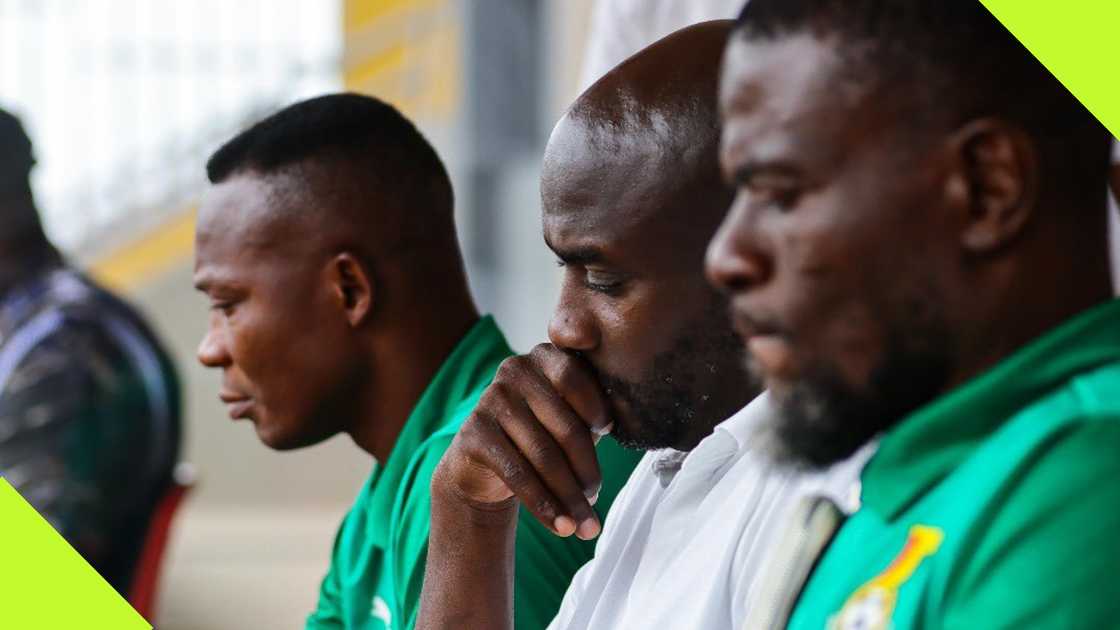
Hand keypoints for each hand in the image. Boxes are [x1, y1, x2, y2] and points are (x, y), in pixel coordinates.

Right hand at [433, 344, 612, 539]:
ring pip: (543, 455)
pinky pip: (516, 473)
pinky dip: (542, 505)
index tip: (611, 433)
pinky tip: (559, 526)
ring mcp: (490, 399)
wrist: (486, 464)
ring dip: (568, 497)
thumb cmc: (543, 434)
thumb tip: (635, 427)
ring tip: (585, 526)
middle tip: (598, 498)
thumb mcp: (572, 417)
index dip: (596, 406)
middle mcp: (514, 370)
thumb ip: (596, 413)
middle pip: (564, 425)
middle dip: (587, 470)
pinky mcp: (472, 432)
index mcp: (545, 357)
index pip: (576, 377)